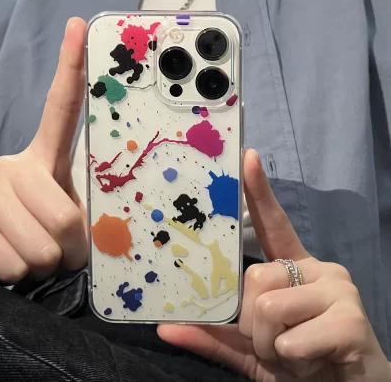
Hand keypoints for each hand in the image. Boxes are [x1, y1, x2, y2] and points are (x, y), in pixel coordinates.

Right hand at [0, 18, 87, 283]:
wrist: (1, 259)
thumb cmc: (45, 234)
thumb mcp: (70, 216)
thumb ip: (82, 212)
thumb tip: (89, 235)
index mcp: (43, 158)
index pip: (59, 109)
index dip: (70, 70)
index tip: (77, 27)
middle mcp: (10, 166)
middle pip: (64, 218)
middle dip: (69, 247)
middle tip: (60, 249)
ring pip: (40, 249)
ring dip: (45, 263)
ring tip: (35, 255)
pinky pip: (13, 265)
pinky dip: (20, 275)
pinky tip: (9, 261)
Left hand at [158, 150, 390, 380]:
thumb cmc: (300, 362)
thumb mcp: (251, 348)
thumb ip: (214, 334)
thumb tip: (165, 327)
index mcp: (293, 268)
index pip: (274, 222)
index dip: (258, 190)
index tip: (246, 156)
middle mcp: (317, 267)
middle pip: (255, 278)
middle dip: (251, 323)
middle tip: (273, 343)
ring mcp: (337, 288)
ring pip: (268, 307)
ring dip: (270, 346)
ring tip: (293, 354)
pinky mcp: (353, 318)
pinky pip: (291, 338)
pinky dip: (291, 360)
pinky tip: (313, 362)